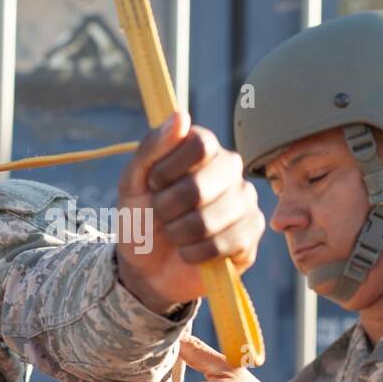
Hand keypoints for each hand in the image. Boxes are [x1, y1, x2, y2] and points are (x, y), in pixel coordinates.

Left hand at [115, 110, 263, 311]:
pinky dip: (194, 253)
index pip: (200, 144)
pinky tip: (190, 251)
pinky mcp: (250, 236)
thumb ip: (151, 147)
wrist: (147, 266)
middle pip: (201, 185)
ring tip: (175, 234)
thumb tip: (180, 116)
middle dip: (167, 208)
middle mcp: (231, 170)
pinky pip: (223, 245)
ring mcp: (245, 203)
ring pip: (210, 219)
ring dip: (179, 233)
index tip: (153, 183)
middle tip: (161, 214)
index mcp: (204, 149)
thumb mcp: (132, 182)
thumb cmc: (142, 217)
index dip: (169, 169)